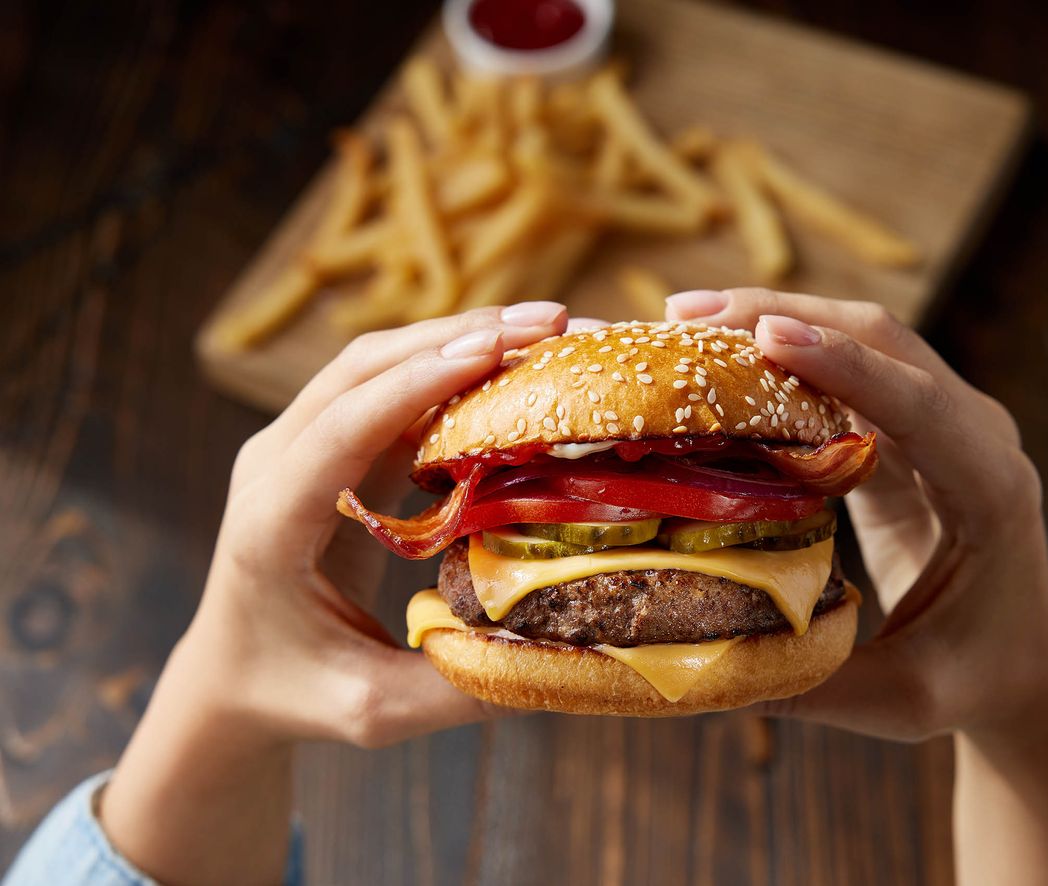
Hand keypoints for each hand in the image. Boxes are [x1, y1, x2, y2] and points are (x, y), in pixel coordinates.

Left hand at [100, 302, 569, 885]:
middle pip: (362, 370)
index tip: (492, 348)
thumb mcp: (372, 710)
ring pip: (376, 365)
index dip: (417, 383)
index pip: (343, 427)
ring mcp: (297, 446)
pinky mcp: (327, 444)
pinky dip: (449, 367)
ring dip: (458, 338)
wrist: (231, 676)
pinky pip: (389, 388)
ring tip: (546, 329)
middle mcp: (275, 465)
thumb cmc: (294, 694)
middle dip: (457, 335)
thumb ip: (457, 686)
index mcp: (271, 522)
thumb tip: (562, 654)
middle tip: (549, 323)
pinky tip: (511, 365)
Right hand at [667, 289, 1047, 884]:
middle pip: (883, 343)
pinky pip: (846, 373)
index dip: (846, 366)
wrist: (1023, 668)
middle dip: (786, 314)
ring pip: (862, 342)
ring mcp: (946, 424)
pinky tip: (718, 357)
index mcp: (991, 490)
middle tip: (684, 314)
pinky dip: (783, 356)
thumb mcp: (898, 699)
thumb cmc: (972, 684)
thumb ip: (807, 685)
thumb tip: (693, 671)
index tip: (769, 334)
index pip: (922, 405)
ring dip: (778, 318)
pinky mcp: (909, 430)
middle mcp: (976, 437)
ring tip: (682, 319)